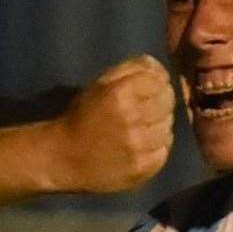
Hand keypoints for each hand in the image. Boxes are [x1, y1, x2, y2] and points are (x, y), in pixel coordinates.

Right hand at [51, 56, 174, 193]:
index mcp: (119, 93)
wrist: (64, 157)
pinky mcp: (145, 166)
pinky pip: (165, 149)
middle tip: (147, 107)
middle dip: (161, 101)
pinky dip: (158, 145)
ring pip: (169, 126)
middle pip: (167, 102)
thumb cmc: (81, 117)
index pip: (158, 80)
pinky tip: (143, 144)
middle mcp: (132, 118)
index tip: (150, 87)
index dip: (157, 82)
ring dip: (160, 124)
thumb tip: (157, 65)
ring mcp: (140, 145)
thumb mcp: (99, 85)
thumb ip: (130, 70)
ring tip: (143, 126)